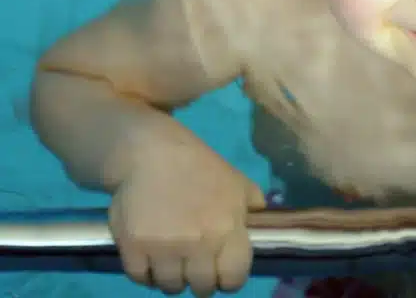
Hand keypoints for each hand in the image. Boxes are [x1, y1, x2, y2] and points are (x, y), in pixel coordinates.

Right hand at [109, 135, 265, 295]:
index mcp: (227, 228)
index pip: (234, 279)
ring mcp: (164, 248)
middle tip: (192, 260)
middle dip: (199, 277)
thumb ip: (253, 206)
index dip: (228, 277)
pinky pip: (141, 279)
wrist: (149, 151)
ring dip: (171, 275)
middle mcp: (198, 243)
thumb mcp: (235, 180)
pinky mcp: (133, 248)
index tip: (220, 268)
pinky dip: (144, 271)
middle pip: (202, 288)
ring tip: (170, 255)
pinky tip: (149, 253)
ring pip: (171, 286)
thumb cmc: (197, 165)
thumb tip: (262, 230)